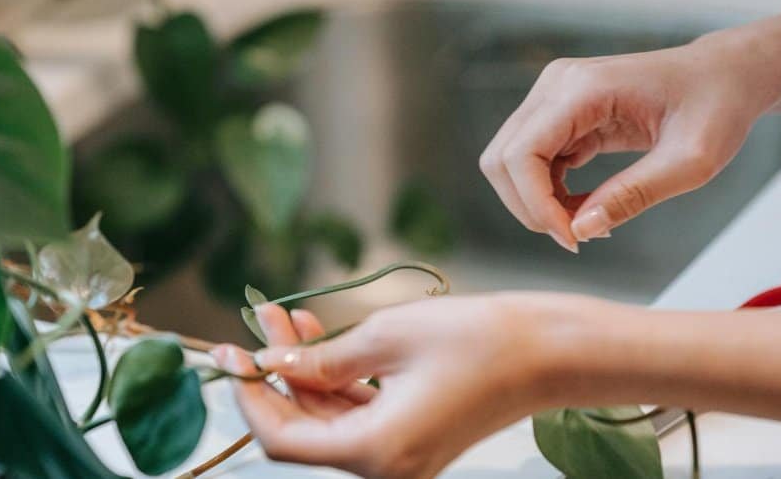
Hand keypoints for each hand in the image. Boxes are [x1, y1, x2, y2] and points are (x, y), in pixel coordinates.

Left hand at [212, 294, 587, 478]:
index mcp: (376, 453)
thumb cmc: (477, 340)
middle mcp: (385, 468)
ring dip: (305, 371)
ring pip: (329, 420)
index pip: (283, 439)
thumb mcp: (385, 337)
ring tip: (287, 317)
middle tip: (261, 321)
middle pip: (304, 429)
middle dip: (277, 374)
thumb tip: (271, 363)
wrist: (548, 351)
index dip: (251, 396)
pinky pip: (358, 415)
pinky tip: (321, 336)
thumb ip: (319, 358)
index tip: (231, 354)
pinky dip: (335, 380)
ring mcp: (401, 457)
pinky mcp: (413, 439)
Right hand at [479, 40, 777, 250]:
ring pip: (510, 162)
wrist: (725, 76)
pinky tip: (588, 207)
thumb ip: (635, 195)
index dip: (535, 204)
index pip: (522, 153)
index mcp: (583, 88)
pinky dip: (549, 194)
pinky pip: (531, 162)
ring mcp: (553, 97)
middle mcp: (556, 85)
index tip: (573, 239)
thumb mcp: (692, 161)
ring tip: (590, 222)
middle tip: (578, 236)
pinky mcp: (559, 113)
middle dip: (529, 207)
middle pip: (502, 159)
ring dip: (538, 203)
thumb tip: (581, 230)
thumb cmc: (716, 107)